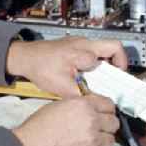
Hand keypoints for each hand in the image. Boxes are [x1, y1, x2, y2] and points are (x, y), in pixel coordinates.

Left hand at [6, 36, 127, 98]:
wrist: (25, 57)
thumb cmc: (41, 68)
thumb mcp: (61, 87)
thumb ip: (81, 95)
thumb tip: (95, 104)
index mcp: (83, 51)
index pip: (109, 57)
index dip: (114, 72)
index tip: (114, 85)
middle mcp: (84, 43)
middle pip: (114, 46)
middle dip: (120, 62)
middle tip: (117, 77)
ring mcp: (80, 42)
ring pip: (104, 48)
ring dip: (106, 62)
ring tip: (102, 78)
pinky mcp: (74, 44)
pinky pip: (93, 50)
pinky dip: (96, 61)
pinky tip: (88, 75)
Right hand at [12, 95, 118, 145]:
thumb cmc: (39, 127)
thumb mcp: (59, 105)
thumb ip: (79, 105)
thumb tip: (91, 108)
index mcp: (83, 104)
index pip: (108, 104)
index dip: (106, 109)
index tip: (104, 112)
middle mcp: (92, 120)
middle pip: (114, 121)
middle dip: (108, 124)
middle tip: (100, 127)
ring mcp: (93, 140)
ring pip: (111, 138)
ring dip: (104, 138)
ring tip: (93, 139)